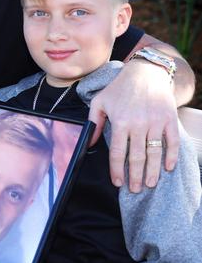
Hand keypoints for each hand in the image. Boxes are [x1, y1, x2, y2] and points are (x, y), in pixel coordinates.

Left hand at [88, 59, 178, 192]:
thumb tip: (89, 144)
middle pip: (136, 157)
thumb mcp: (100, 102)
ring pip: (154, 153)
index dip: (116, 170)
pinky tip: (167, 168)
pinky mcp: (169, 119)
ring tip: (149, 184)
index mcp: (120, 122)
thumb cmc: (119, 88)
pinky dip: (171, 156)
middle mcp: (138, 124)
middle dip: (135, 176)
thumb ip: (94, 123)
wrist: (145, 72)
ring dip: (152, 171)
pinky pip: (172, 142)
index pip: (117, 153)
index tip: (117, 183)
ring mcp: (156, 122)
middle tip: (134, 189)